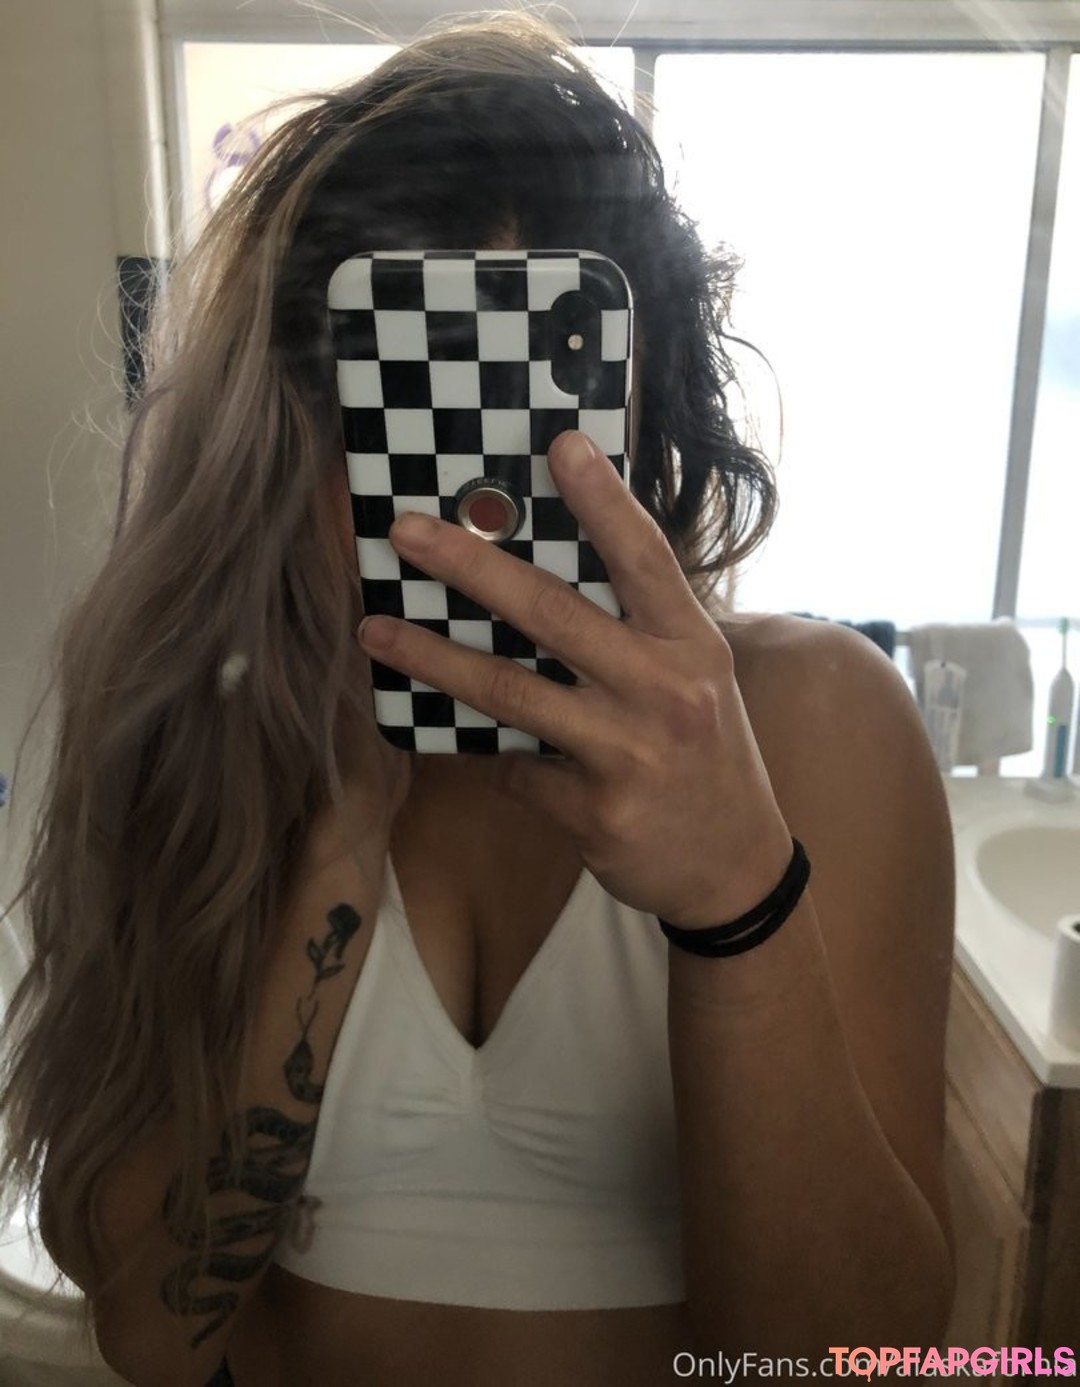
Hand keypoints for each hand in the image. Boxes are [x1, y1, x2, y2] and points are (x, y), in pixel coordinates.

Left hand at [357, 430, 792, 927]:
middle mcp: (664, 689)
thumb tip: (542, 581)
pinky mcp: (594, 810)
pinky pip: (511, 765)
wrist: (733, 867)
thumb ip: (637, 633)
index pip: (645, 558)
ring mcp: (629, 752)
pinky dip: (475, 746)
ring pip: (510, 690)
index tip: (559, 444)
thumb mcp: (695, 681)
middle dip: (471, 566)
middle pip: (553, 613)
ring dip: (433, 658)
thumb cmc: (706, 756)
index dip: (603, 500)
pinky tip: (442, 732)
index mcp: (691, 645)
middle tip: (407, 531)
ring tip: (375, 630)